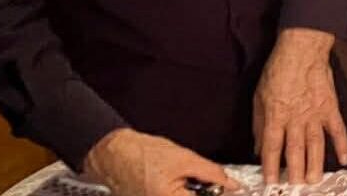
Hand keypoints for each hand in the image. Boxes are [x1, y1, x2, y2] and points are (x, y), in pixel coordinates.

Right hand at [84, 128, 239, 195]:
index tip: (232, 190)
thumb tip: (232, 184)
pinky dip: (181, 192)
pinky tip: (177, 184)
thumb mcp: (185, 159)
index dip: (221, 194)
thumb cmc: (142, 153)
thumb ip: (212, 173)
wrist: (114, 153)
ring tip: (185, 181)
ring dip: (192, 191)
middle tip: (207, 183)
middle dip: (205, 192)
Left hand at [253, 28, 346, 183]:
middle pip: (295, 151)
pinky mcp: (331, 107)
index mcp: (276, 116)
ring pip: (316, 145)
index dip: (270, 167)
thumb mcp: (259, 96)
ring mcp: (316, 114)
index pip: (271, 147)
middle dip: (294, 171)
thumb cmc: (277, 71)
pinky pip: (338, 129)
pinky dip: (342, 144)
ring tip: (314, 180)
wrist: (302, 50)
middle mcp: (296, 119)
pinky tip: (345, 158)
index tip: (271, 182)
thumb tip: (258, 146)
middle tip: (296, 186)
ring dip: (315, 164)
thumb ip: (258, 122)